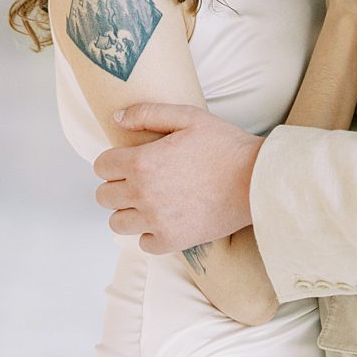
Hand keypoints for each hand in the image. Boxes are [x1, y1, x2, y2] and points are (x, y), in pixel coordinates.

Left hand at [94, 103, 262, 253]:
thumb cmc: (225, 146)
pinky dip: (149, 233)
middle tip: (137, 178)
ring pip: (117, 222)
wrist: (255, 181)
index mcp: (142, 163)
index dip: (112, 160)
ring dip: (127, 210)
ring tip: (147, 200)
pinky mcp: (172, 241)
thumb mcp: (188, 116)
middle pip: (104, 196)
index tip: (127, 159)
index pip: (101, 166)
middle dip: (116, 184)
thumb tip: (116, 118)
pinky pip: (143, 243)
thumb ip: (147, 113)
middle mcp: (143, 194)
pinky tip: (164, 218)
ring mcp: (156, 221)